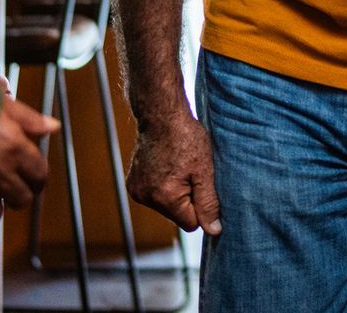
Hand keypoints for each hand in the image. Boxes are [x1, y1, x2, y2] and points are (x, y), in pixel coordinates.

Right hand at [128, 112, 222, 235]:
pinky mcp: (132, 184)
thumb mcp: (205, 170)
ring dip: (175, 193)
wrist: (161, 115)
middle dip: (187, 199)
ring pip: (166, 206)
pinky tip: (167, 166)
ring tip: (179, 166)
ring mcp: (136, 191)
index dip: (201, 207)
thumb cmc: (186, 138)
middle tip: (191, 172)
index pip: (191, 224)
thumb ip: (209, 203)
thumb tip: (214, 230)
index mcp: (165, 198)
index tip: (202, 184)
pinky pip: (154, 196)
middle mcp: (146, 199)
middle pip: (177, 216)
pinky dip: (163, 186)